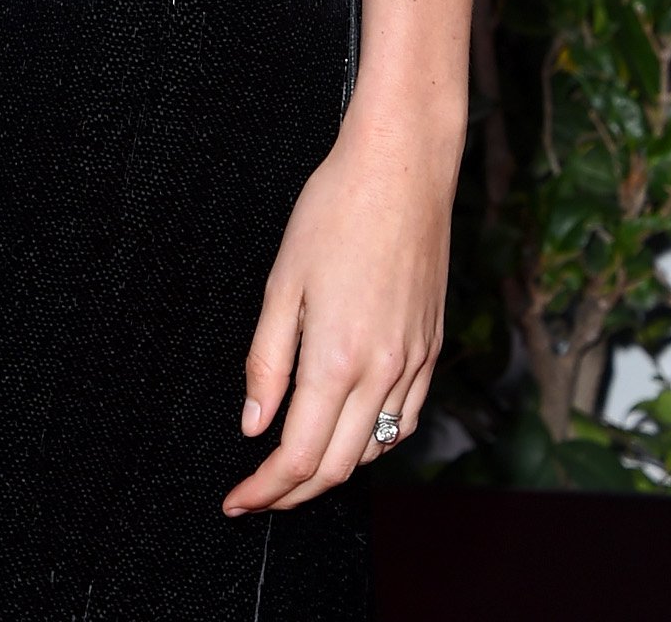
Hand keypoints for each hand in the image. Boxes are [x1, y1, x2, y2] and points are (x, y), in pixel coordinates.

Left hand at [225, 99, 455, 513]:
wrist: (402, 169)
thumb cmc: (335, 210)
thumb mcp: (283, 281)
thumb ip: (268, 360)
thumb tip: (253, 424)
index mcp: (338, 357)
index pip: (300, 454)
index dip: (266, 487)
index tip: (238, 500)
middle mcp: (384, 371)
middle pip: (339, 466)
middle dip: (294, 491)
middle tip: (258, 493)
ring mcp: (414, 363)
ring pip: (375, 448)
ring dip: (334, 469)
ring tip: (294, 466)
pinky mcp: (432, 349)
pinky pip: (405, 419)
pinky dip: (375, 441)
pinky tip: (350, 431)